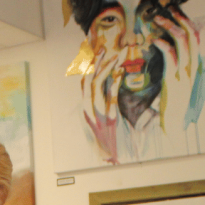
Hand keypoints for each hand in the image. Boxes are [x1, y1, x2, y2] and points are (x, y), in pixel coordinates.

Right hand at [81, 45, 122, 162]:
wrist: (106, 156)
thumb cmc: (105, 138)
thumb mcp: (101, 117)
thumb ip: (102, 101)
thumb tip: (109, 83)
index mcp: (85, 108)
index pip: (83, 83)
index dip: (86, 66)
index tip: (90, 52)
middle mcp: (87, 110)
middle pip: (88, 81)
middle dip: (94, 63)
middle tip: (103, 48)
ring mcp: (96, 114)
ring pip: (97, 86)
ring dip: (106, 70)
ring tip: (115, 57)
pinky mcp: (108, 119)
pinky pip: (110, 97)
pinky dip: (115, 84)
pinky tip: (121, 73)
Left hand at [154, 8, 200, 133]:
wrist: (175, 124)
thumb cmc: (175, 105)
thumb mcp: (180, 83)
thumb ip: (180, 68)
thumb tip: (172, 54)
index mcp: (196, 65)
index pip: (196, 37)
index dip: (186, 22)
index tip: (176, 13)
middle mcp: (193, 65)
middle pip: (191, 34)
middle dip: (179, 18)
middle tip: (166, 10)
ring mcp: (184, 72)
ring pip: (181, 41)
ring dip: (168, 26)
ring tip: (157, 20)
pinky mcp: (173, 79)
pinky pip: (171, 57)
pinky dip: (163, 45)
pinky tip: (154, 40)